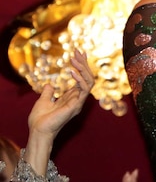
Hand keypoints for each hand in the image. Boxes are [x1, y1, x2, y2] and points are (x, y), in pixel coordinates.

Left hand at [25, 50, 92, 177]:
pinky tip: (72, 72)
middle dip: (84, 63)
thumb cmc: (40, 119)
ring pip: (89, 81)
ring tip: (74, 59)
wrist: (38, 130)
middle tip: (78, 51)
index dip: (82, 65)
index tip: (79, 53)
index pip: (82, 78)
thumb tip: (49, 84)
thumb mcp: (43, 100)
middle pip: (88, 77)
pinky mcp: (77, 105)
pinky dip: (80, 79)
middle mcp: (79, 99)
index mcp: (73, 97)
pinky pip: (84, 90)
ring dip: (83, 69)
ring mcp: (79, 102)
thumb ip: (48, 92)